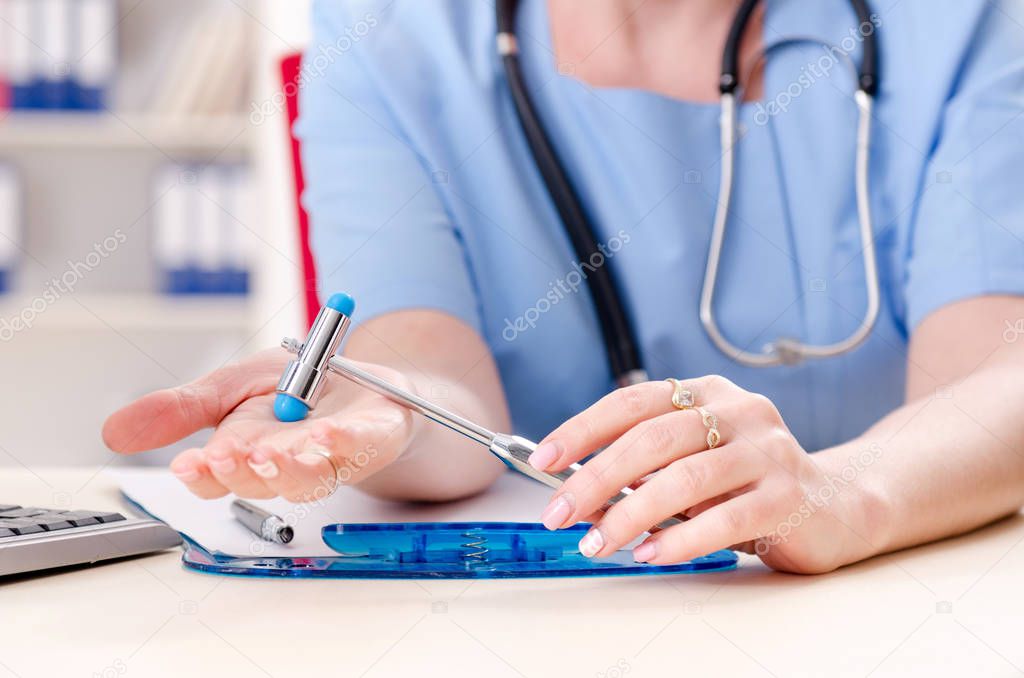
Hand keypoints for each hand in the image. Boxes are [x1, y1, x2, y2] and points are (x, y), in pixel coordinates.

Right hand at [103, 349, 417, 501]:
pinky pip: (360, 447)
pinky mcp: (373, 440)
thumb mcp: (231, 385)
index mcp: (248, 452)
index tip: (189, 464)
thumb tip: (113, 432)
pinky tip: (331, 434)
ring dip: (289, 469)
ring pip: (310, 479)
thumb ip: (182, 409)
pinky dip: (347, 442)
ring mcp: (333, 457)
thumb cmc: (298, 389)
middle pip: (262, 483)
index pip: (218, 477)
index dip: (204, 475)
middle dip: (242, 472)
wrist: (362, 382)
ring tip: (271, 454)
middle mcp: (288, 463)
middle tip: (227, 457)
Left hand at [527, 377, 869, 573]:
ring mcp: (766, 451)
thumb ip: (644, 473)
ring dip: (629, 515)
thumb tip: (577, 498)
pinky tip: (649, 554)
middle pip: (651, 440)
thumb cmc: (746, 484)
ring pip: (684, 479)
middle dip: (594, 479)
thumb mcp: (691, 466)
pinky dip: (679, 539)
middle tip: (557, 514)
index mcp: (704, 393)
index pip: (630, 403)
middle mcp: (737, 411)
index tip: (543, 460)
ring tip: (597, 544)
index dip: (582, 430)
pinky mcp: (788, 495)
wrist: (836, 504)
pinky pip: (724, 519)